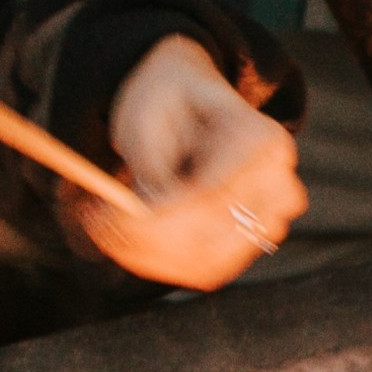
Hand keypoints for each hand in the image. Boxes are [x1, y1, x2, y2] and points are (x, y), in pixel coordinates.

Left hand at [83, 35, 305, 289]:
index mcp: (262, 141)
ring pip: (206, 261)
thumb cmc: (169, 101)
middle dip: (146, 237)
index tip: (104, 213)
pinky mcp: (250, 245)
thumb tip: (143, 211)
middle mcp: (278, 186)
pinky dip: (161, 262)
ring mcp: (270, 221)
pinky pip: (205, 270)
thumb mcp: (149, 111)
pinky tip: (128, 240)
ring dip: (148, 254)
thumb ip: (150, 160)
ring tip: (104, 226)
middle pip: (211, 234)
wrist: (194, 107)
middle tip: (93, 222)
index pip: (212, 194)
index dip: (158, 214)